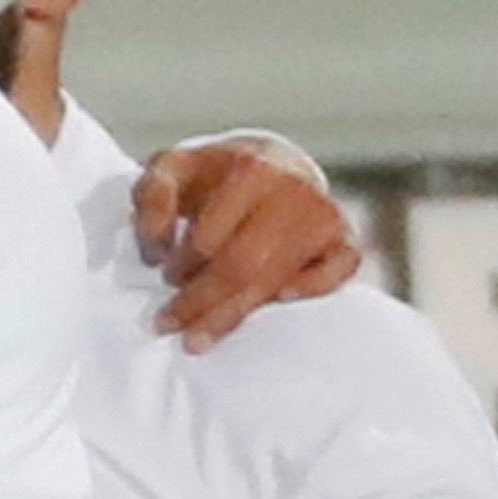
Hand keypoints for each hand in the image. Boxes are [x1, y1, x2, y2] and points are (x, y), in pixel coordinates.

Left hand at [135, 138, 357, 349]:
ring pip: (277, 279)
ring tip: (199, 336)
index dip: (182, 266)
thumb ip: (152, 198)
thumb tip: (155, 247)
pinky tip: (279, 300)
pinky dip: (311, 289)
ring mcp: (324, 215)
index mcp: (250, 169)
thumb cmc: (214, 173)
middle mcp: (293, 191)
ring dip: (235, 312)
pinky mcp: (345, 237)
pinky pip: (338, 272)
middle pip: (243, 266)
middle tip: (170, 324)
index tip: (163, 279)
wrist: (272, 162)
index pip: (209, 238)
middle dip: (202, 304)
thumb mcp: (171, 168)